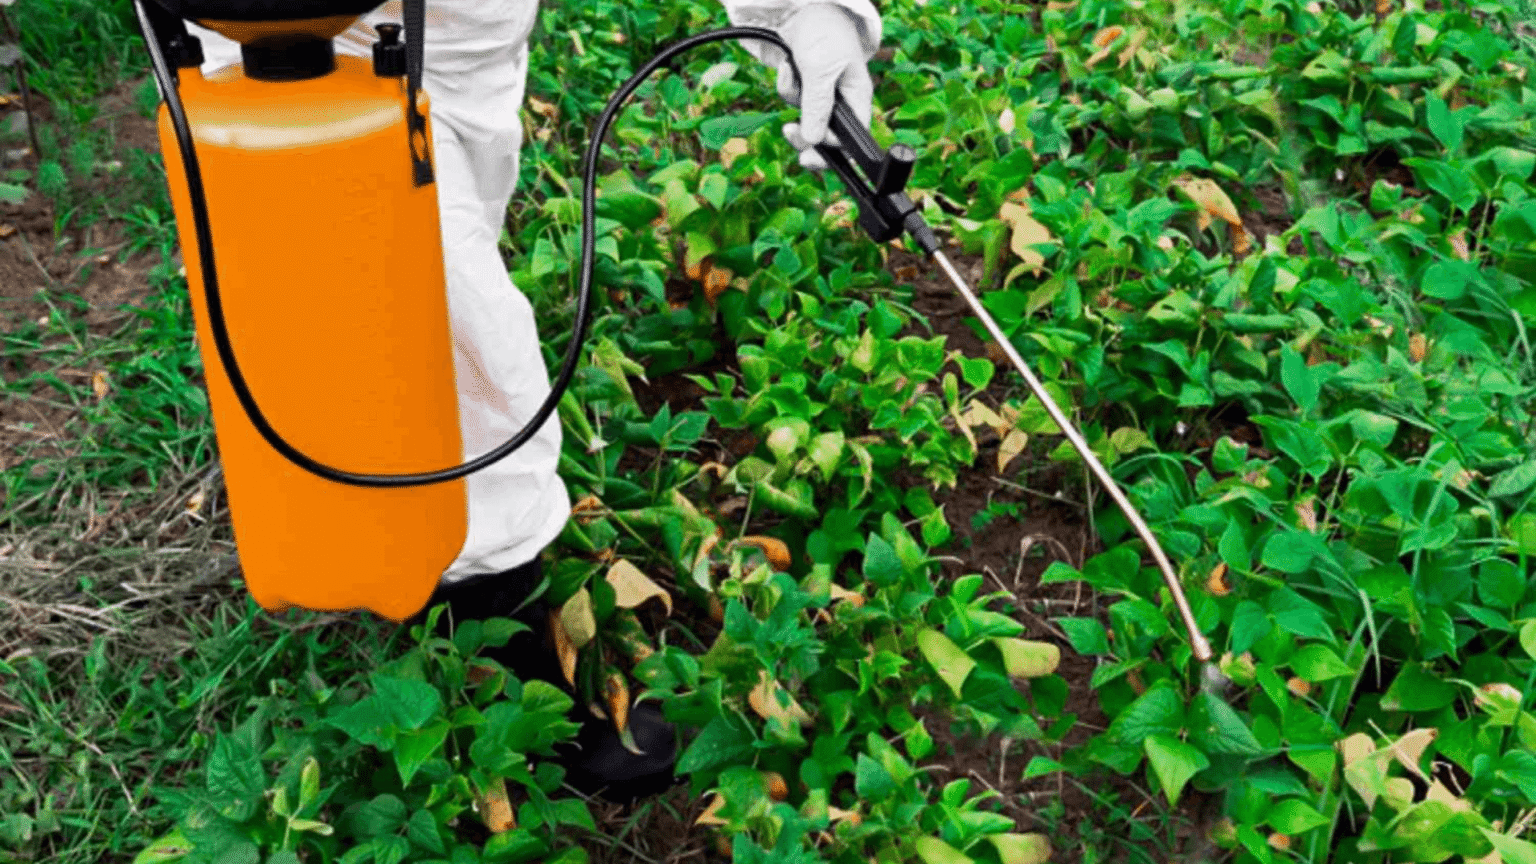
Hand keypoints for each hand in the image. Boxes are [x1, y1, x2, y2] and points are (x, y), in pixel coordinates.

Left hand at [773, 4, 873, 170]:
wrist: (805, 7)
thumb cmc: (824, 32)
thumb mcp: (822, 70)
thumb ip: (818, 106)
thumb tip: (814, 140)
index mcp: (857, 98)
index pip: (849, 140)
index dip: (830, 150)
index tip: (810, 155)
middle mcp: (842, 100)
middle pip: (825, 136)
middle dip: (806, 135)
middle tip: (790, 132)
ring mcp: (823, 94)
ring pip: (805, 118)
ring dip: (793, 101)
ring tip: (792, 76)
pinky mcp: (807, 86)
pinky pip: (793, 100)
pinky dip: (787, 87)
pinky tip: (788, 68)